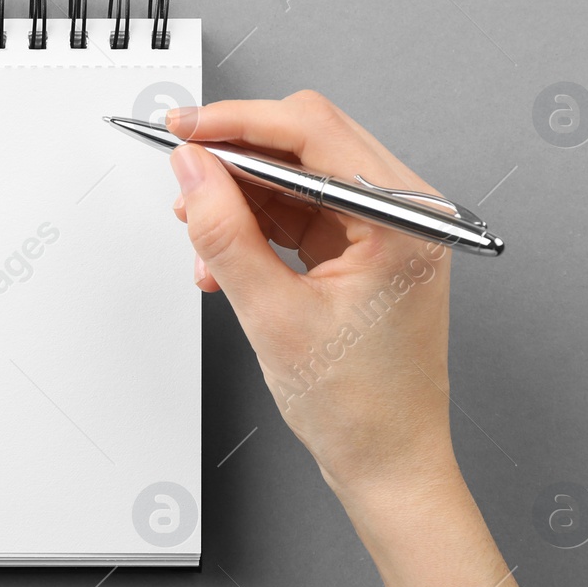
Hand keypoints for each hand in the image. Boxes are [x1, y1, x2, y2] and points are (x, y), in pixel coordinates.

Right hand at [167, 91, 457, 515]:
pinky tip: (223, 256)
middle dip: (235, 159)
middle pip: (306, 143)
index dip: (238, 122)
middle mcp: (405, 212)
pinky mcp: (365, 247)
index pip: (313, 132)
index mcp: (403, 218)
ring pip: (297, 176)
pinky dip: (257, 226)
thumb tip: (192, 170)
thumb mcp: (272, 316)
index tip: (184, 128)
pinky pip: (301, 212)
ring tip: (198, 232)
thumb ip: (225, 233)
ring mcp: (387, 228)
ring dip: (240, 197)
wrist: (388, 463)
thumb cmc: (360, 408)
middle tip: (182, 174)